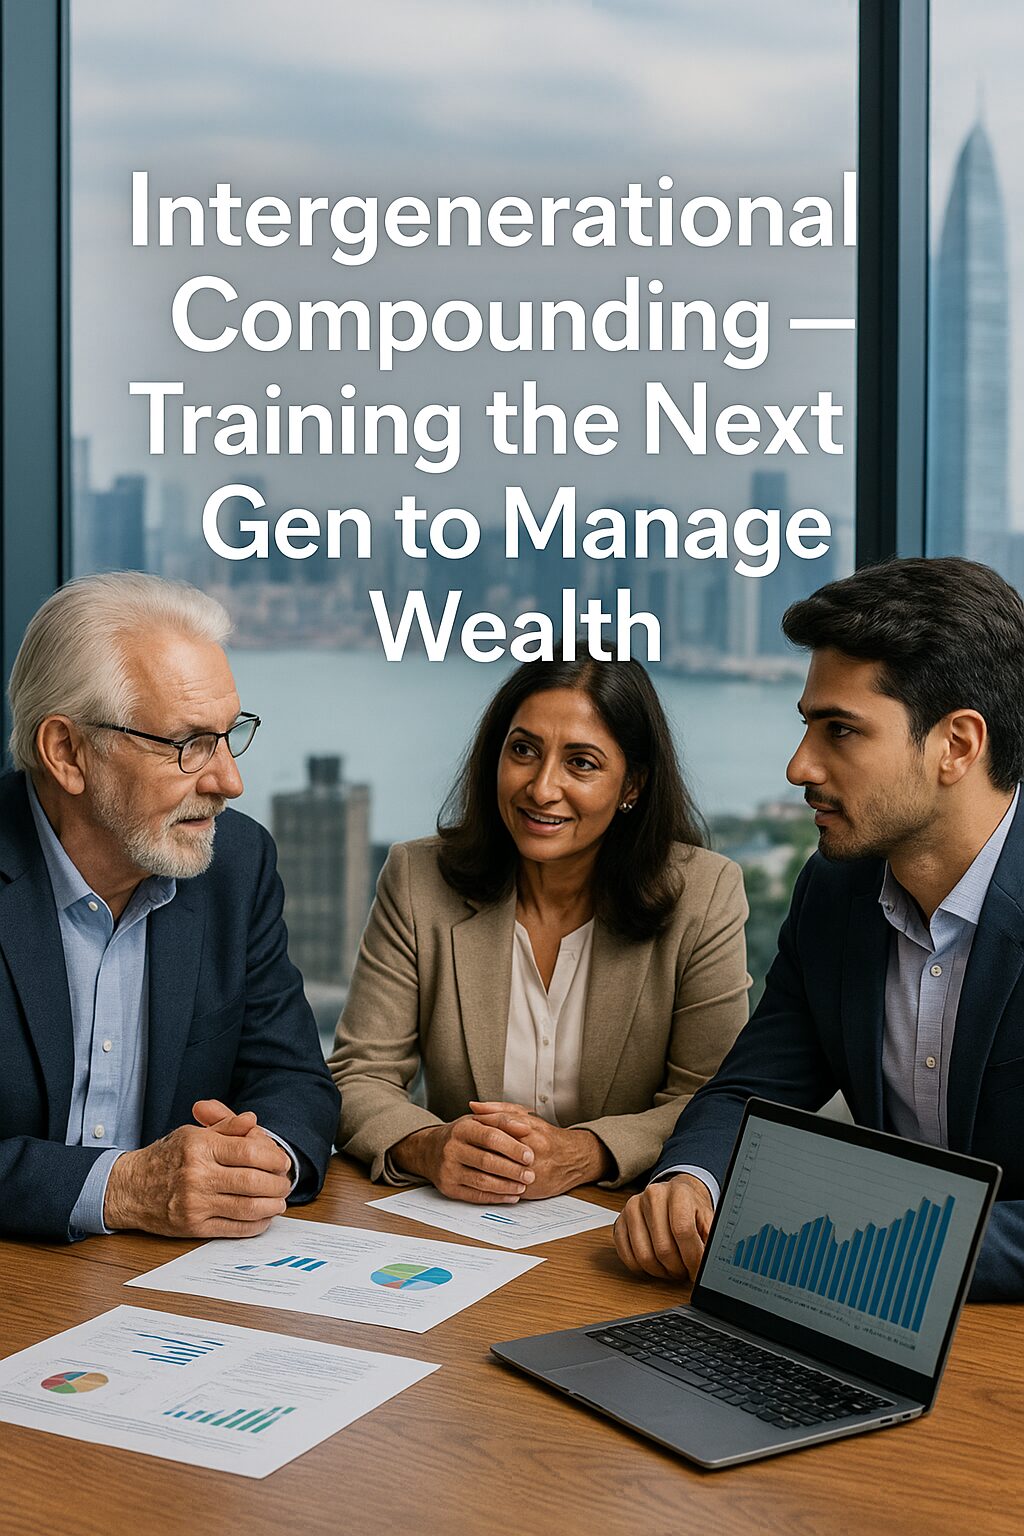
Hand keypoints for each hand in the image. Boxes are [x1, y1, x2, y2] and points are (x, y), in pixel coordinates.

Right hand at [103, 1100, 293, 1237]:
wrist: (129, 1188)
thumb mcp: (192, 1134)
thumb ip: (225, 1127)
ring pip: (246, 1207)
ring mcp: (195, 1203)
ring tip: (279, 1201)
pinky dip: (255, 1224)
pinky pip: (233, 1228)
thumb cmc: (165, 1158)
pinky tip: (263, 1217)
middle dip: (277, 1184)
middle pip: (252, 1181)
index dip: (273, 1158)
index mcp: (200, 1147)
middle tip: (286, 1183)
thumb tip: (253, 1120)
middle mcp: (197, 1175)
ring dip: (271, 1206)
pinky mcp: (193, 1226)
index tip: (283, 1162)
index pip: (249, 1151)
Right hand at [392, 1115, 536, 1202]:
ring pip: (481, 1181)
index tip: (529, 1155)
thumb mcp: (479, 1120)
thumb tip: (525, 1127)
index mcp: (462, 1128)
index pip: (490, 1137)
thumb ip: (503, 1120)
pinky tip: (510, 1195)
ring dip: (506, 1186)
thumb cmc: (461, 1135)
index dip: (512, 1147)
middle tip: (530, 1175)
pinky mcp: (449, 1188)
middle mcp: (452, 1149)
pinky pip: (475, 1195)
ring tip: (522, 1186)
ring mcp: (448, 1170)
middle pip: (486, 1161)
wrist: (429, 1150)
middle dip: (512, 1170)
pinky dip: (496, 1197)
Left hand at [470, 1102, 611, 1197]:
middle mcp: (533, 1151)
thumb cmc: (547, 1136)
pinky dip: (492, 1185)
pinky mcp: (533, 1189)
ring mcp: (533, 1172)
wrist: (574, 1159)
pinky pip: (506, 1189)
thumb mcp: (526, 1116)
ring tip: (467, 1165)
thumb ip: (499, 1110)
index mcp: (530, 1130)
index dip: (478, 1130)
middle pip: (496, 1152)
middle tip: (461, 1151)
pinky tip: (480, 1180)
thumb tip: (473, 1106)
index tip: (462, 1129)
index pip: (498, 1128)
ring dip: (481, 1170)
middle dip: (476, 1152)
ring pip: (499, 1173)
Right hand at [613, 1174, 713, 1280]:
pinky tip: (656, 1265)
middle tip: (685, 1272)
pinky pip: (627, 1256)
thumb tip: (713, 1264)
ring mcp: (632, 1208)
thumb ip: (712, 1240)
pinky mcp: (620, 1222)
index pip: (683, 1231)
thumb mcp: (707, 1219)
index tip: (697, 1271)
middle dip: (678, 1269)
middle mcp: (652, 1195)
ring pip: (644, 1256)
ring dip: (661, 1272)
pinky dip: (642, 1269)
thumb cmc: (691, 1209)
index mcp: (678, 1192)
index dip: (692, 1258)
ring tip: (672, 1269)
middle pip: (664, 1248)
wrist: (674, 1195)